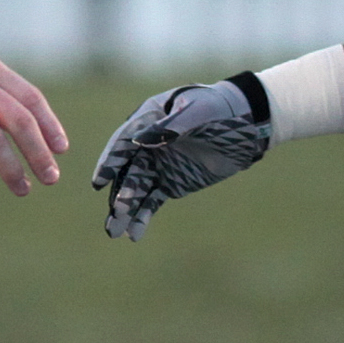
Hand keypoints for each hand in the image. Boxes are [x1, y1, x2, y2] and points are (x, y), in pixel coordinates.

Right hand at [90, 79, 270, 238]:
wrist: (243, 124)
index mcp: (147, 120)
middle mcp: (147, 144)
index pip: (124, 142)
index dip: (111, 161)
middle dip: (118, 195)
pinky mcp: (171, 182)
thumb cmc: (217, 109)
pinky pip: (152, 200)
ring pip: (136, 190)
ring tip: (115, 232)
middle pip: (127, 171)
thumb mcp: (198, 112)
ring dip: (125, 210)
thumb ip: (171, 126)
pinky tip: (134, 233)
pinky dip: (142, 216)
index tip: (99, 181)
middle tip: (113, 216)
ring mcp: (158, 165)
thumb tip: (141, 141)